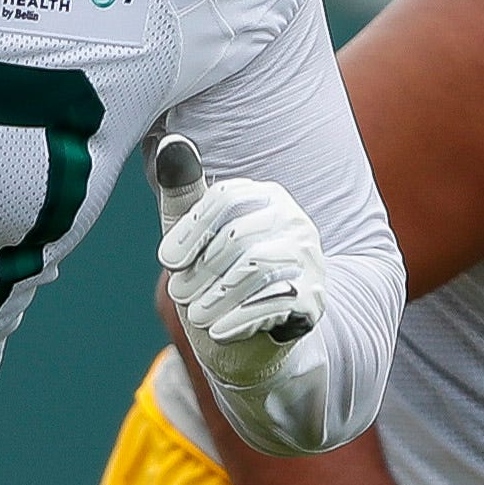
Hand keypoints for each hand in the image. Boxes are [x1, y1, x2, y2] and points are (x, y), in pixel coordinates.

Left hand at [160, 171, 331, 392]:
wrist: (252, 340)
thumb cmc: (216, 279)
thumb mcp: (191, 237)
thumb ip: (182, 193)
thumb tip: (172, 144)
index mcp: (265, 198)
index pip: (226, 198)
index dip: (191, 230)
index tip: (168, 261)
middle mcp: (294, 222)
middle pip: (237, 236)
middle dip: (200, 270)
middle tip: (180, 293)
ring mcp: (309, 260)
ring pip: (254, 270)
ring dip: (214, 298)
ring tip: (196, 314)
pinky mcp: (315, 300)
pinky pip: (273, 304)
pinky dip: (237, 321)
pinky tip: (219, 330)